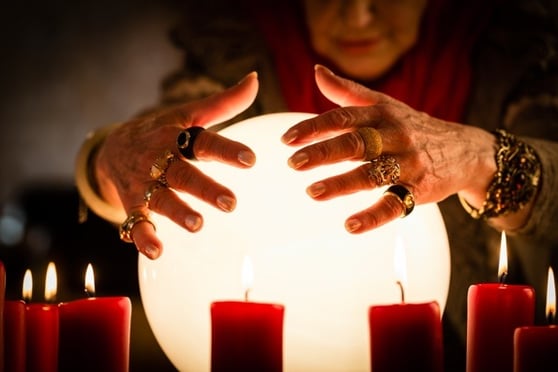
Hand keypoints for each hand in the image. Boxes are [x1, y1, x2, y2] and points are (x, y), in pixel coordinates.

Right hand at [95, 72, 258, 258]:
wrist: (112, 147)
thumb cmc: (161, 130)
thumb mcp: (188, 114)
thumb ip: (224, 103)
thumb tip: (254, 79)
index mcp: (175, 137)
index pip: (203, 142)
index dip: (226, 150)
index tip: (251, 160)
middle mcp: (159, 160)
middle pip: (183, 174)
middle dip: (205, 188)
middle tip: (231, 203)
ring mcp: (144, 184)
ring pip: (161, 199)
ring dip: (177, 212)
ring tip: (197, 225)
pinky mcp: (133, 204)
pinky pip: (135, 222)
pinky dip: (143, 237)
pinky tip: (157, 251)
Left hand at [281, 65, 495, 232]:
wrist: (464, 150)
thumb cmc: (413, 126)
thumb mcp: (385, 105)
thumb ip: (348, 92)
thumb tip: (316, 71)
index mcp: (381, 115)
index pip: (343, 117)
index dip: (314, 127)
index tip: (287, 139)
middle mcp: (394, 136)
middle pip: (355, 143)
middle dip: (322, 152)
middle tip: (293, 163)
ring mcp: (407, 164)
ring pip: (372, 174)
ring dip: (341, 184)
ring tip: (313, 192)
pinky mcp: (419, 189)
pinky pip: (395, 204)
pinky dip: (373, 216)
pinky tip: (351, 225)